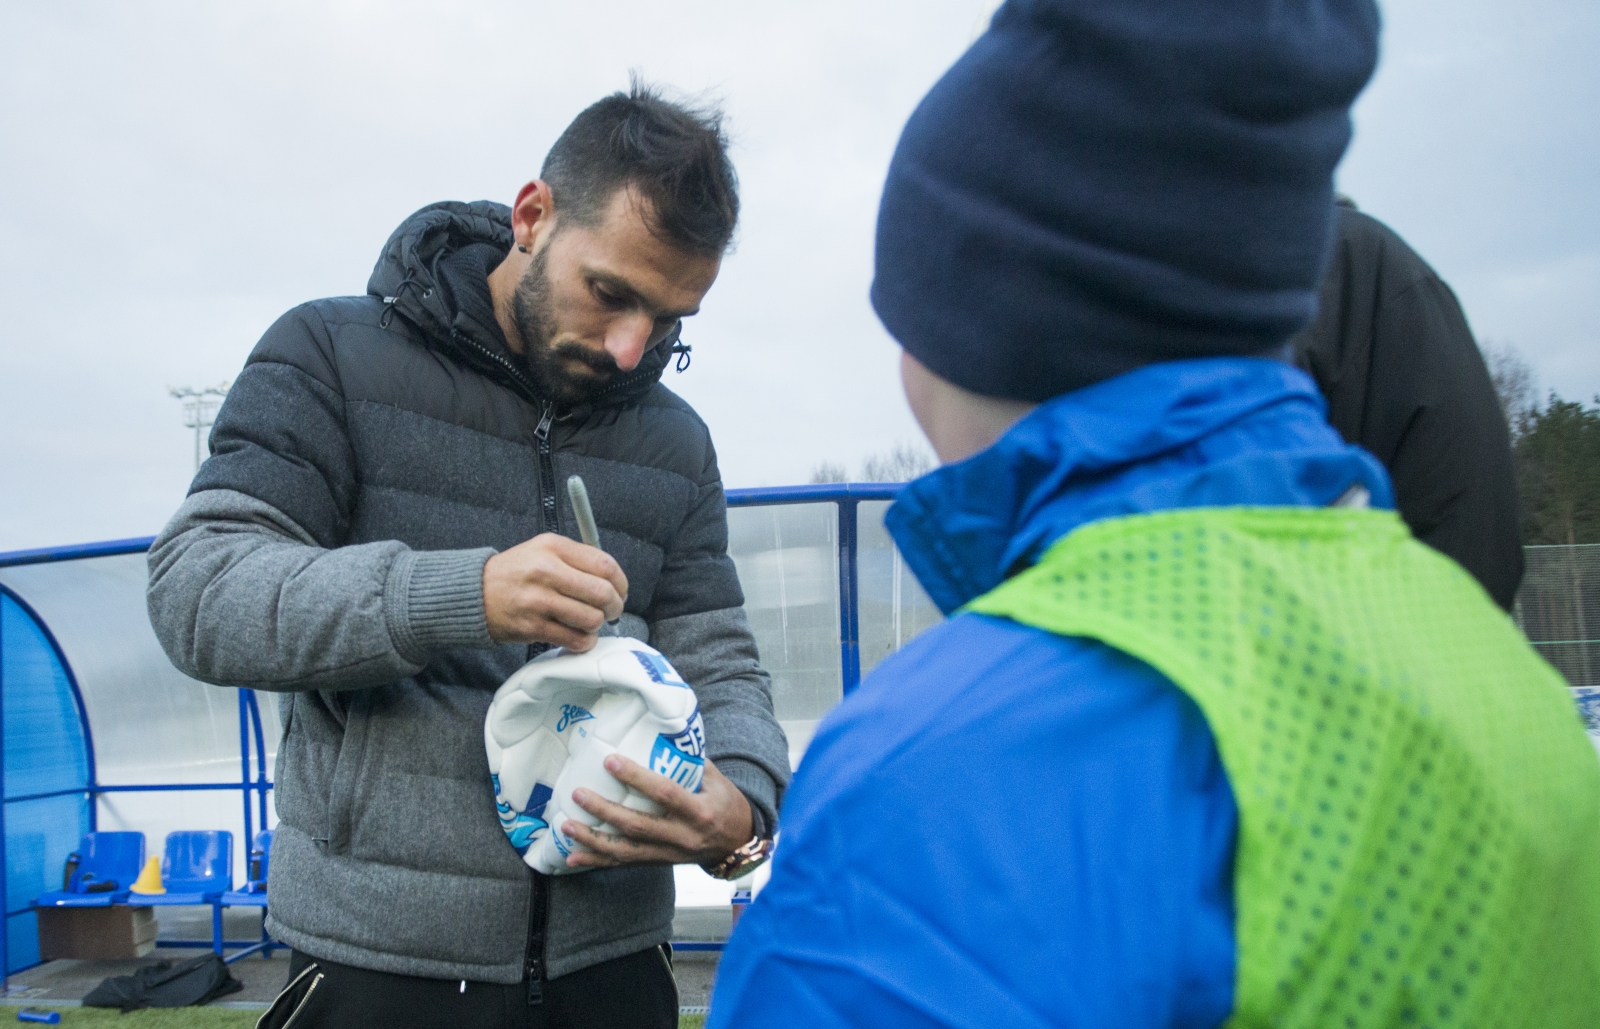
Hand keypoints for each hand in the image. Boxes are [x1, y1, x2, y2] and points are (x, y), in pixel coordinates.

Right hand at [482, 534, 627, 651]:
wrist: (474, 593)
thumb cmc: (516, 572)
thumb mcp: (543, 550)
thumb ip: (578, 559)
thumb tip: (614, 582)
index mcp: (553, 547)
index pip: (604, 564)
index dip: (621, 582)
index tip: (620, 591)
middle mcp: (546, 571)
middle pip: (602, 593)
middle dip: (614, 606)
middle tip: (611, 611)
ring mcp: (538, 601)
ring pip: (591, 619)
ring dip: (597, 625)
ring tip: (589, 622)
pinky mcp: (532, 627)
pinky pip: (573, 639)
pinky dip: (583, 641)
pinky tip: (578, 636)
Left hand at [560, 756, 753, 867]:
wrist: (737, 843)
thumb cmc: (725, 803)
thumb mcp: (717, 779)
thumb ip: (689, 761)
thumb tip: (659, 731)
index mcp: (699, 810)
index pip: (665, 793)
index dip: (637, 778)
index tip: (610, 761)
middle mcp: (682, 836)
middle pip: (638, 825)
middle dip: (605, 810)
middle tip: (578, 794)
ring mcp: (668, 853)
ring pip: (626, 850)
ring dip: (593, 839)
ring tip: (566, 826)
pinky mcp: (658, 862)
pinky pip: (624, 863)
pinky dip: (597, 861)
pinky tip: (573, 857)